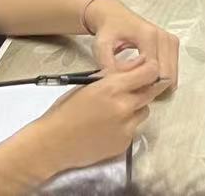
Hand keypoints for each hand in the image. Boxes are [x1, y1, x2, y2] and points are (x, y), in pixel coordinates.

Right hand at [30, 61, 164, 173]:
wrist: (53, 143)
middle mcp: (124, 107)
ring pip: (144, 111)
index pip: (149, 72)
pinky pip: (134, 129)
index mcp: (113, 88)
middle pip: (151, 92)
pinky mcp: (125, 143)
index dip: (150, 69)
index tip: (147, 69)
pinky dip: (127, 125)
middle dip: (145, 87)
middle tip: (133, 87)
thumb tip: (139, 62)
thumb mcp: (89, 84)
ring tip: (116, 109)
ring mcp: (126, 127)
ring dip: (136, 107)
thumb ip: (116, 73)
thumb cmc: (66, 110)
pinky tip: (109, 126)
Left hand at [85, 0, 178, 90]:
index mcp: (148, 36)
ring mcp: (170, 39)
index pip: (154, 70)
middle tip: (136, 92)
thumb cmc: (108, 30)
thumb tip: (119, 82)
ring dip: (159, 85)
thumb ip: (108, 64)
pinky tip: (148, 80)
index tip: (130, 89)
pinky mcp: (172, 43)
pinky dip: (163, 79)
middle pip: (167, 74)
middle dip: (153, 87)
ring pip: (172, 74)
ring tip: (140, 86)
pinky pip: (173, 69)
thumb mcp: (101, 46)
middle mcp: (163, 36)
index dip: (143, 84)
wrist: (114, 15)